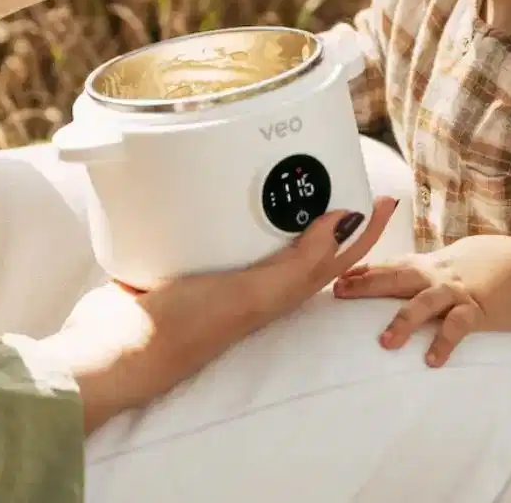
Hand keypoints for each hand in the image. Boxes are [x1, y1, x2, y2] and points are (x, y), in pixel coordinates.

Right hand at [42, 197, 398, 433]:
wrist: (121, 345)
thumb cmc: (187, 327)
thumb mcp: (253, 295)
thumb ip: (300, 263)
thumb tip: (344, 220)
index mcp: (282, 292)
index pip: (341, 258)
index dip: (369, 230)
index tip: (389, 196)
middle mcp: (260, 280)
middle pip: (309, 240)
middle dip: (330, 207)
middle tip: (339, 164)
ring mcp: (226, 269)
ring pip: (267, 231)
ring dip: (282, 201)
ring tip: (290, 163)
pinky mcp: (193, 256)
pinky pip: (222, 224)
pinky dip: (231, 203)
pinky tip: (224, 179)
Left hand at [332, 234, 510, 366]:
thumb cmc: (492, 264)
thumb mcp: (455, 261)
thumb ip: (429, 268)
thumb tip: (404, 273)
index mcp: (431, 264)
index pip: (391, 264)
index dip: (364, 268)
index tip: (338, 273)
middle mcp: (438, 275)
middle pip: (396, 278)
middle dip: (366, 285)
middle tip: (339, 292)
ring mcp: (457, 291)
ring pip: (424, 303)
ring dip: (403, 321)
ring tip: (385, 343)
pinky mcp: (477, 309)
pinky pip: (458, 327)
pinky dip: (444, 343)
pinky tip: (432, 361)